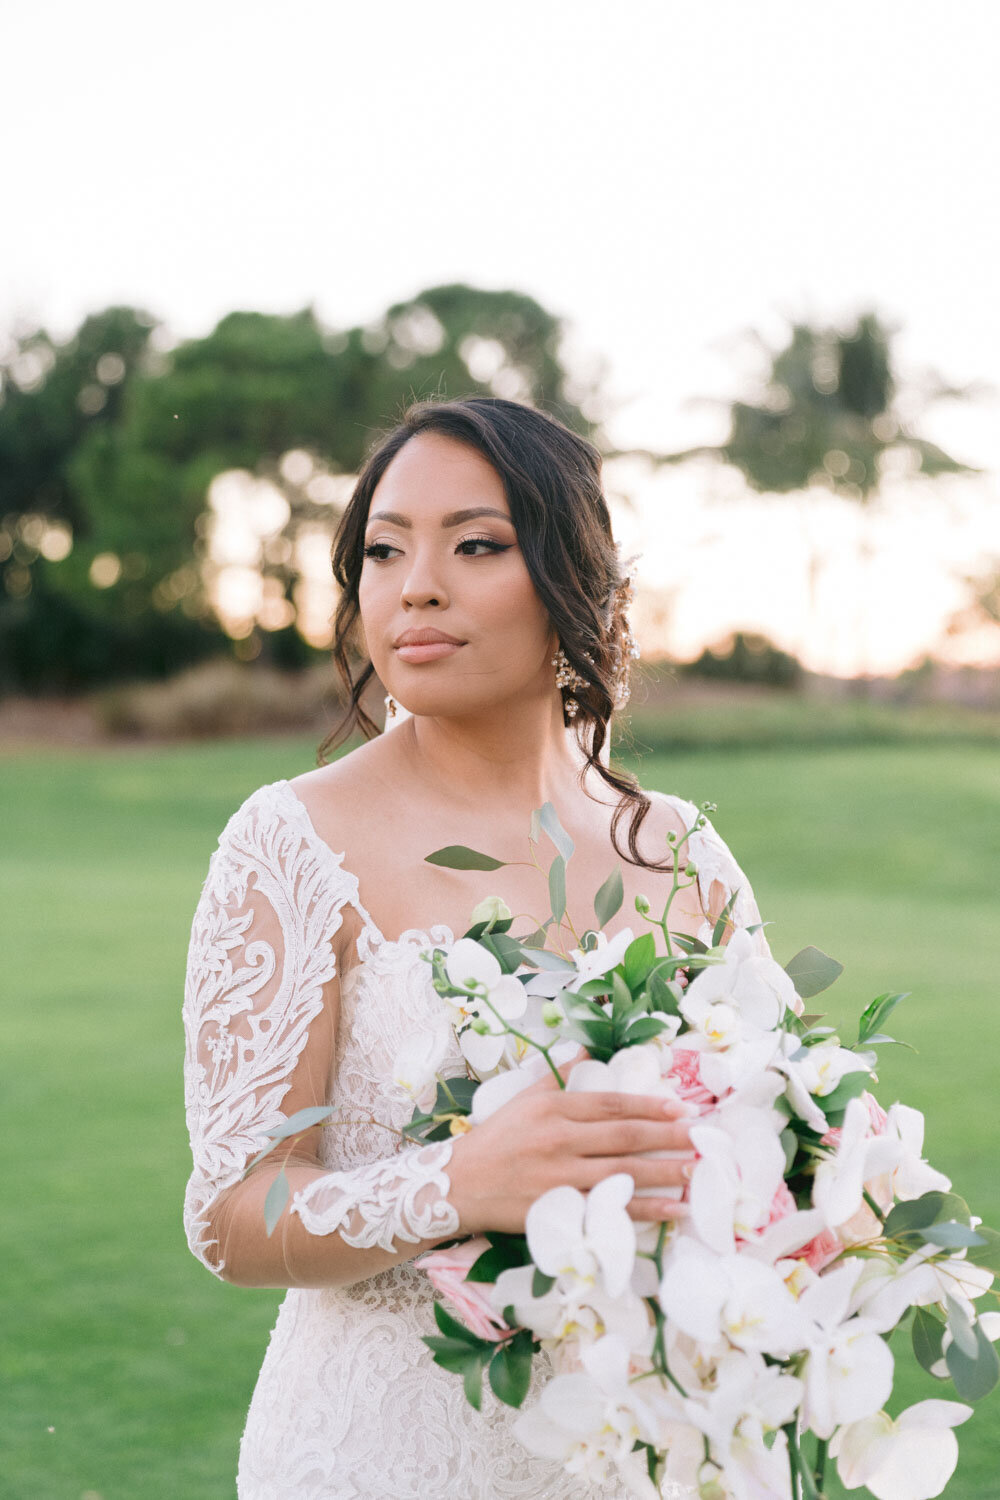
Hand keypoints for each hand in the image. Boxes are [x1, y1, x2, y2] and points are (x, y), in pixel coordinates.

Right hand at [446, 1049, 695, 1234]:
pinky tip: (673, 1209)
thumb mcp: (524, 1098)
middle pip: (624, 1137)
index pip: (611, 1105)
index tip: (680, 1108)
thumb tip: (586, 1048)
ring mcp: (561, 1177)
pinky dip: (646, 1210)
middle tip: (701, 1136)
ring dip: (664, 1172)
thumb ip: (558, 1075)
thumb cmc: (495, 1139)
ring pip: (623, 1173)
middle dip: (667, 1136)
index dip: (648, 1105)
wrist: (458, 1184)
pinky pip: (611, 1208)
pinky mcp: (560, 1209)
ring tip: (696, 1170)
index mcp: (554, 1109)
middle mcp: (560, 1140)